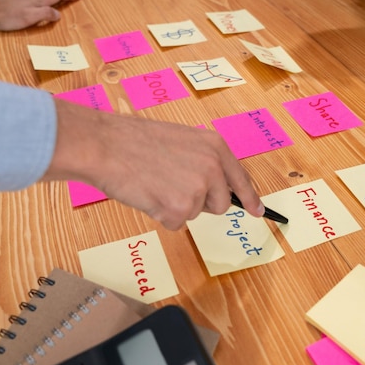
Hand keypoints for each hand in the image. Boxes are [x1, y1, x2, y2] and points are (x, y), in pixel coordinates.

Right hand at [44, 99, 264, 229]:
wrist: (106, 145)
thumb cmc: (134, 141)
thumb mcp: (181, 140)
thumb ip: (202, 161)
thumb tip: (213, 187)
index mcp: (215, 147)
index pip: (241, 179)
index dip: (250, 198)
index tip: (258, 211)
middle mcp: (213, 167)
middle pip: (220, 204)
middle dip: (200, 203)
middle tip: (172, 187)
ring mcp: (198, 189)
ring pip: (195, 214)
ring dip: (177, 207)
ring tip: (155, 184)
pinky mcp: (180, 209)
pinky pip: (176, 224)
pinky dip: (161, 215)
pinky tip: (148, 194)